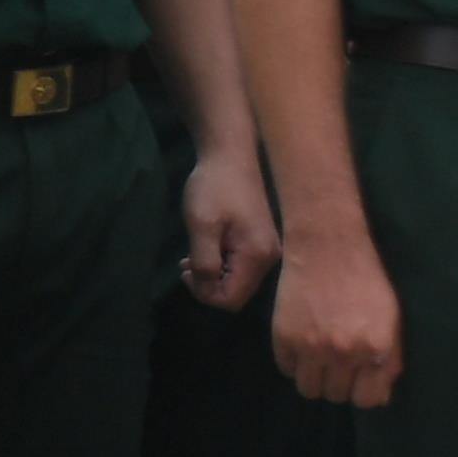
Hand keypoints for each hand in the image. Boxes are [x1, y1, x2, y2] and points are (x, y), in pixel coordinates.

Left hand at [180, 143, 280, 309]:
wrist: (232, 156)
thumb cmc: (214, 189)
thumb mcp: (202, 227)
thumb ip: (205, 263)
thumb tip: (206, 289)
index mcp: (257, 256)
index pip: (231, 299)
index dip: (204, 293)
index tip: (187, 270)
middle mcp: (270, 258)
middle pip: (237, 293)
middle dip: (208, 285)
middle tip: (187, 263)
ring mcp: (268, 250)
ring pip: (238, 281)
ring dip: (213, 274)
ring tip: (193, 255)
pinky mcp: (262, 242)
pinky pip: (242, 268)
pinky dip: (222, 264)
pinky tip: (209, 247)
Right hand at [273, 223, 402, 406]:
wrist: (329, 247)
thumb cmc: (368, 280)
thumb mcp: (392, 318)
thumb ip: (389, 357)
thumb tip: (382, 394)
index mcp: (377, 347)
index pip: (368, 399)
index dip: (366, 392)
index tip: (363, 381)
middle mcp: (344, 353)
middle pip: (336, 396)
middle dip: (341, 384)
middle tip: (342, 364)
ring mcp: (311, 347)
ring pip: (309, 390)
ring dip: (316, 378)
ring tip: (322, 359)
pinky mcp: (284, 338)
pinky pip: (287, 370)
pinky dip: (295, 363)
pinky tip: (303, 345)